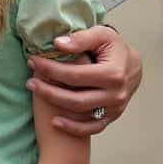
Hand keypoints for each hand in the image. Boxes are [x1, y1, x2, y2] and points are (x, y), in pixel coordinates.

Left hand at [26, 25, 141, 137]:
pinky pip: (92, 128)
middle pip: (75, 98)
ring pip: (81, 114)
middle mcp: (116, 94)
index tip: (33, 62)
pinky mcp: (112, 116)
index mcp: (113, 74)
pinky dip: (74, 128)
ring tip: (36, 94)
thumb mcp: (101, 35)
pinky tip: (55, 122)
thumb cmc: (114, 48)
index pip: (74, 75)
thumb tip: (58, 44)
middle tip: (29, 81)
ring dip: (56, 106)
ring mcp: (115, 108)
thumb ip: (81, 38)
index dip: (51, 69)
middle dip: (48, 90)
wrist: (133, 66)